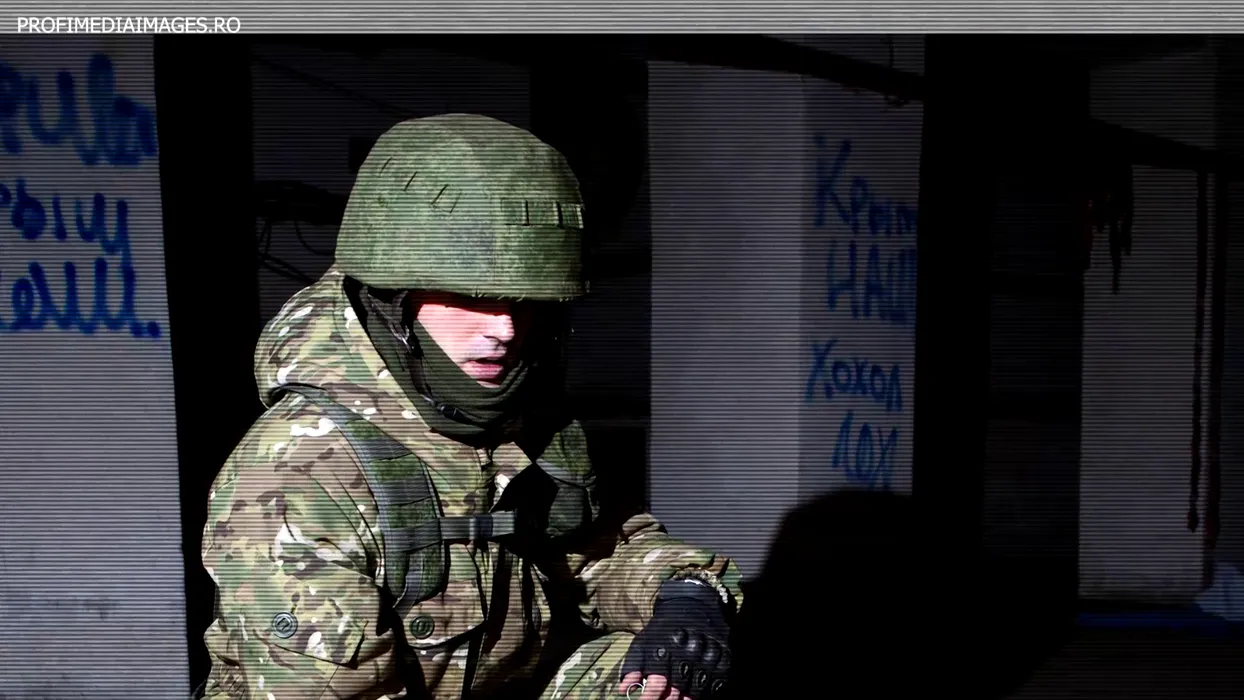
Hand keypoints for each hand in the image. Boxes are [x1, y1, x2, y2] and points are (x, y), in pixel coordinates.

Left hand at [616, 579, 731, 699]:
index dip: (651, 696)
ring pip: (697, 688)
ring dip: (685, 699)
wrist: (694, 604)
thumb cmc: (664, 628)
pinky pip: (715, 684)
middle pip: (678, 687)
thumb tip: (623, 690)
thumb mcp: (643, 640)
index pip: (657, 679)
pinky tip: (693, 696)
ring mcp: (708, 653)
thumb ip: (632, 665)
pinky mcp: (723, 657)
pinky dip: (704, 693)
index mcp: (666, 644)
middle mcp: (689, 649)